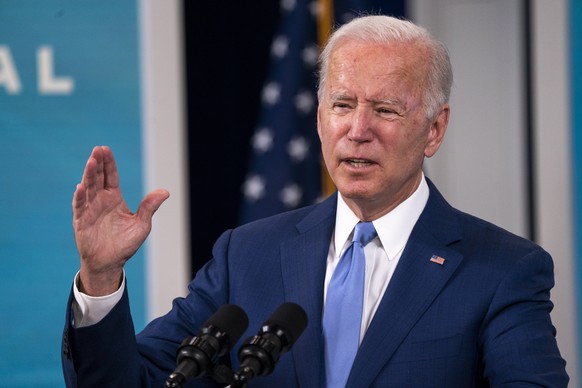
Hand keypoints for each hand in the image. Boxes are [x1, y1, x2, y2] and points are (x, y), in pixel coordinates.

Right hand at [72, 146, 168, 295]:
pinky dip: (79, 197)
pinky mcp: (81, 222)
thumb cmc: (125, 244)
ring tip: (91, 161)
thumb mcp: (142, 224)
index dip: (109, 163)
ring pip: (88, 188)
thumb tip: (165, 191)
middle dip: (98, 164)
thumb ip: (150, 207)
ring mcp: (89, 210)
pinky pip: (79, 207)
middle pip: (98, 178)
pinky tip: (80, 187)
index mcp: (114, 198)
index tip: (106, 149)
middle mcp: (100, 201)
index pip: (111, 176)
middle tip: (97, 150)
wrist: (110, 263)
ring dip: (88, 175)